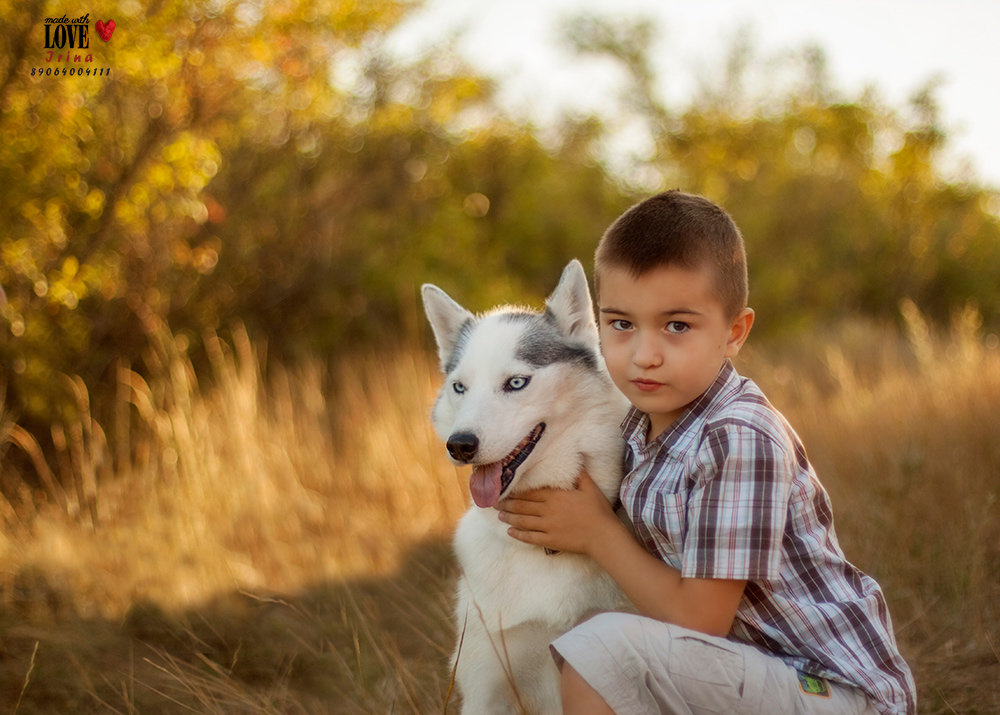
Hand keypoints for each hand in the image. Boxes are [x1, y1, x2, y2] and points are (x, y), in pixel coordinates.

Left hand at [497, 471, 623, 555]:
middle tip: (494, 502)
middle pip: (523, 506)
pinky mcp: (550, 540)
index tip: (505, 490)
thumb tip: (577, 460)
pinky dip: (519, 534)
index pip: (530, 493)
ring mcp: (548, 526)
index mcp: (555, 496)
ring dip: (509, 517)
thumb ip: (580, 474)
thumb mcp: (590, 487)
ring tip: (499, 515)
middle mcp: (548, 510)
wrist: (603, 535)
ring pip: (523, 521)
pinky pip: (530, 537)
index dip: (516, 492)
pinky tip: (511, 532)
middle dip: (507, 504)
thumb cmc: (598, 510)